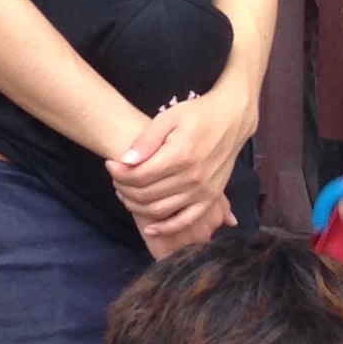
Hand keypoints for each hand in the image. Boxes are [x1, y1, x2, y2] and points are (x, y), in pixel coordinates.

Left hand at [107, 89, 249, 252]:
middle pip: (146, 194)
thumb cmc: (198, 115)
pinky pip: (185, 221)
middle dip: (124, 188)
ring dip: (137, 206)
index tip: (110, 164)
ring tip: (125, 193)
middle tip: (115, 178)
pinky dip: (166, 228)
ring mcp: (203, 191)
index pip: (139, 175)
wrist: (232, 119)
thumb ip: (147, 140)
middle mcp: (193, 178)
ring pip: (160, 210)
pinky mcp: (211, 198)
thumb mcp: (168, 118)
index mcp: (181, 156)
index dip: (118, 173)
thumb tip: (126, 161)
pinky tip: (150, 228)